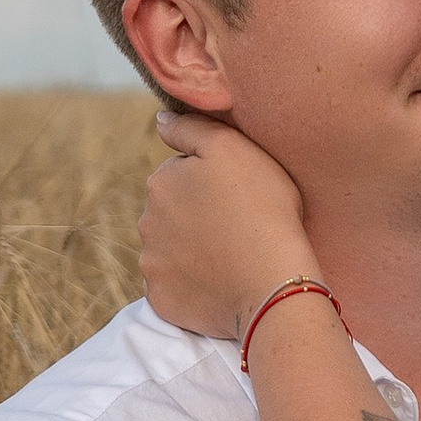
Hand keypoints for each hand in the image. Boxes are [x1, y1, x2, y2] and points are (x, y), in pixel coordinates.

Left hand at [139, 112, 312, 342]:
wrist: (274, 284)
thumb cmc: (263, 209)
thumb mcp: (234, 148)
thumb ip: (192, 128)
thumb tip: (161, 120)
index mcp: (161, 182)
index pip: (182, 174)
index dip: (214, 182)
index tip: (240, 195)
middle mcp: (146, 222)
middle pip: (173, 213)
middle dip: (198, 216)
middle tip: (238, 226)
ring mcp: (152, 266)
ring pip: (171, 250)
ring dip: (194, 251)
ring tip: (232, 256)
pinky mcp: (162, 301)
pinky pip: (175, 287)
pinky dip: (193, 285)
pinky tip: (221, 282)